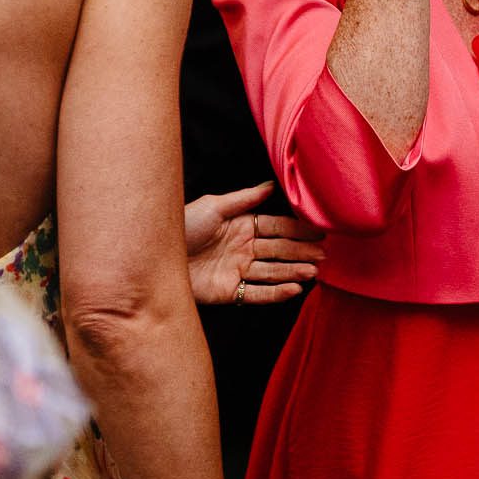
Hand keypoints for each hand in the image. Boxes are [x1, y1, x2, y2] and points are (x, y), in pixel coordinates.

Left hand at [185, 181, 325, 306]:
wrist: (153, 257)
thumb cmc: (181, 226)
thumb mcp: (213, 206)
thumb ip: (245, 198)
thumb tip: (271, 185)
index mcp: (241, 225)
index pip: (276, 228)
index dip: (298, 230)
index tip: (319, 232)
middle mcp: (242, 248)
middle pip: (279, 250)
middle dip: (302, 252)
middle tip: (325, 255)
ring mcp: (237, 270)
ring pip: (273, 271)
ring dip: (295, 271)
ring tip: (314, 271)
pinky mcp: (229, 292)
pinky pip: (258, 293)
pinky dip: (277, 292)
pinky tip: (295, 289)